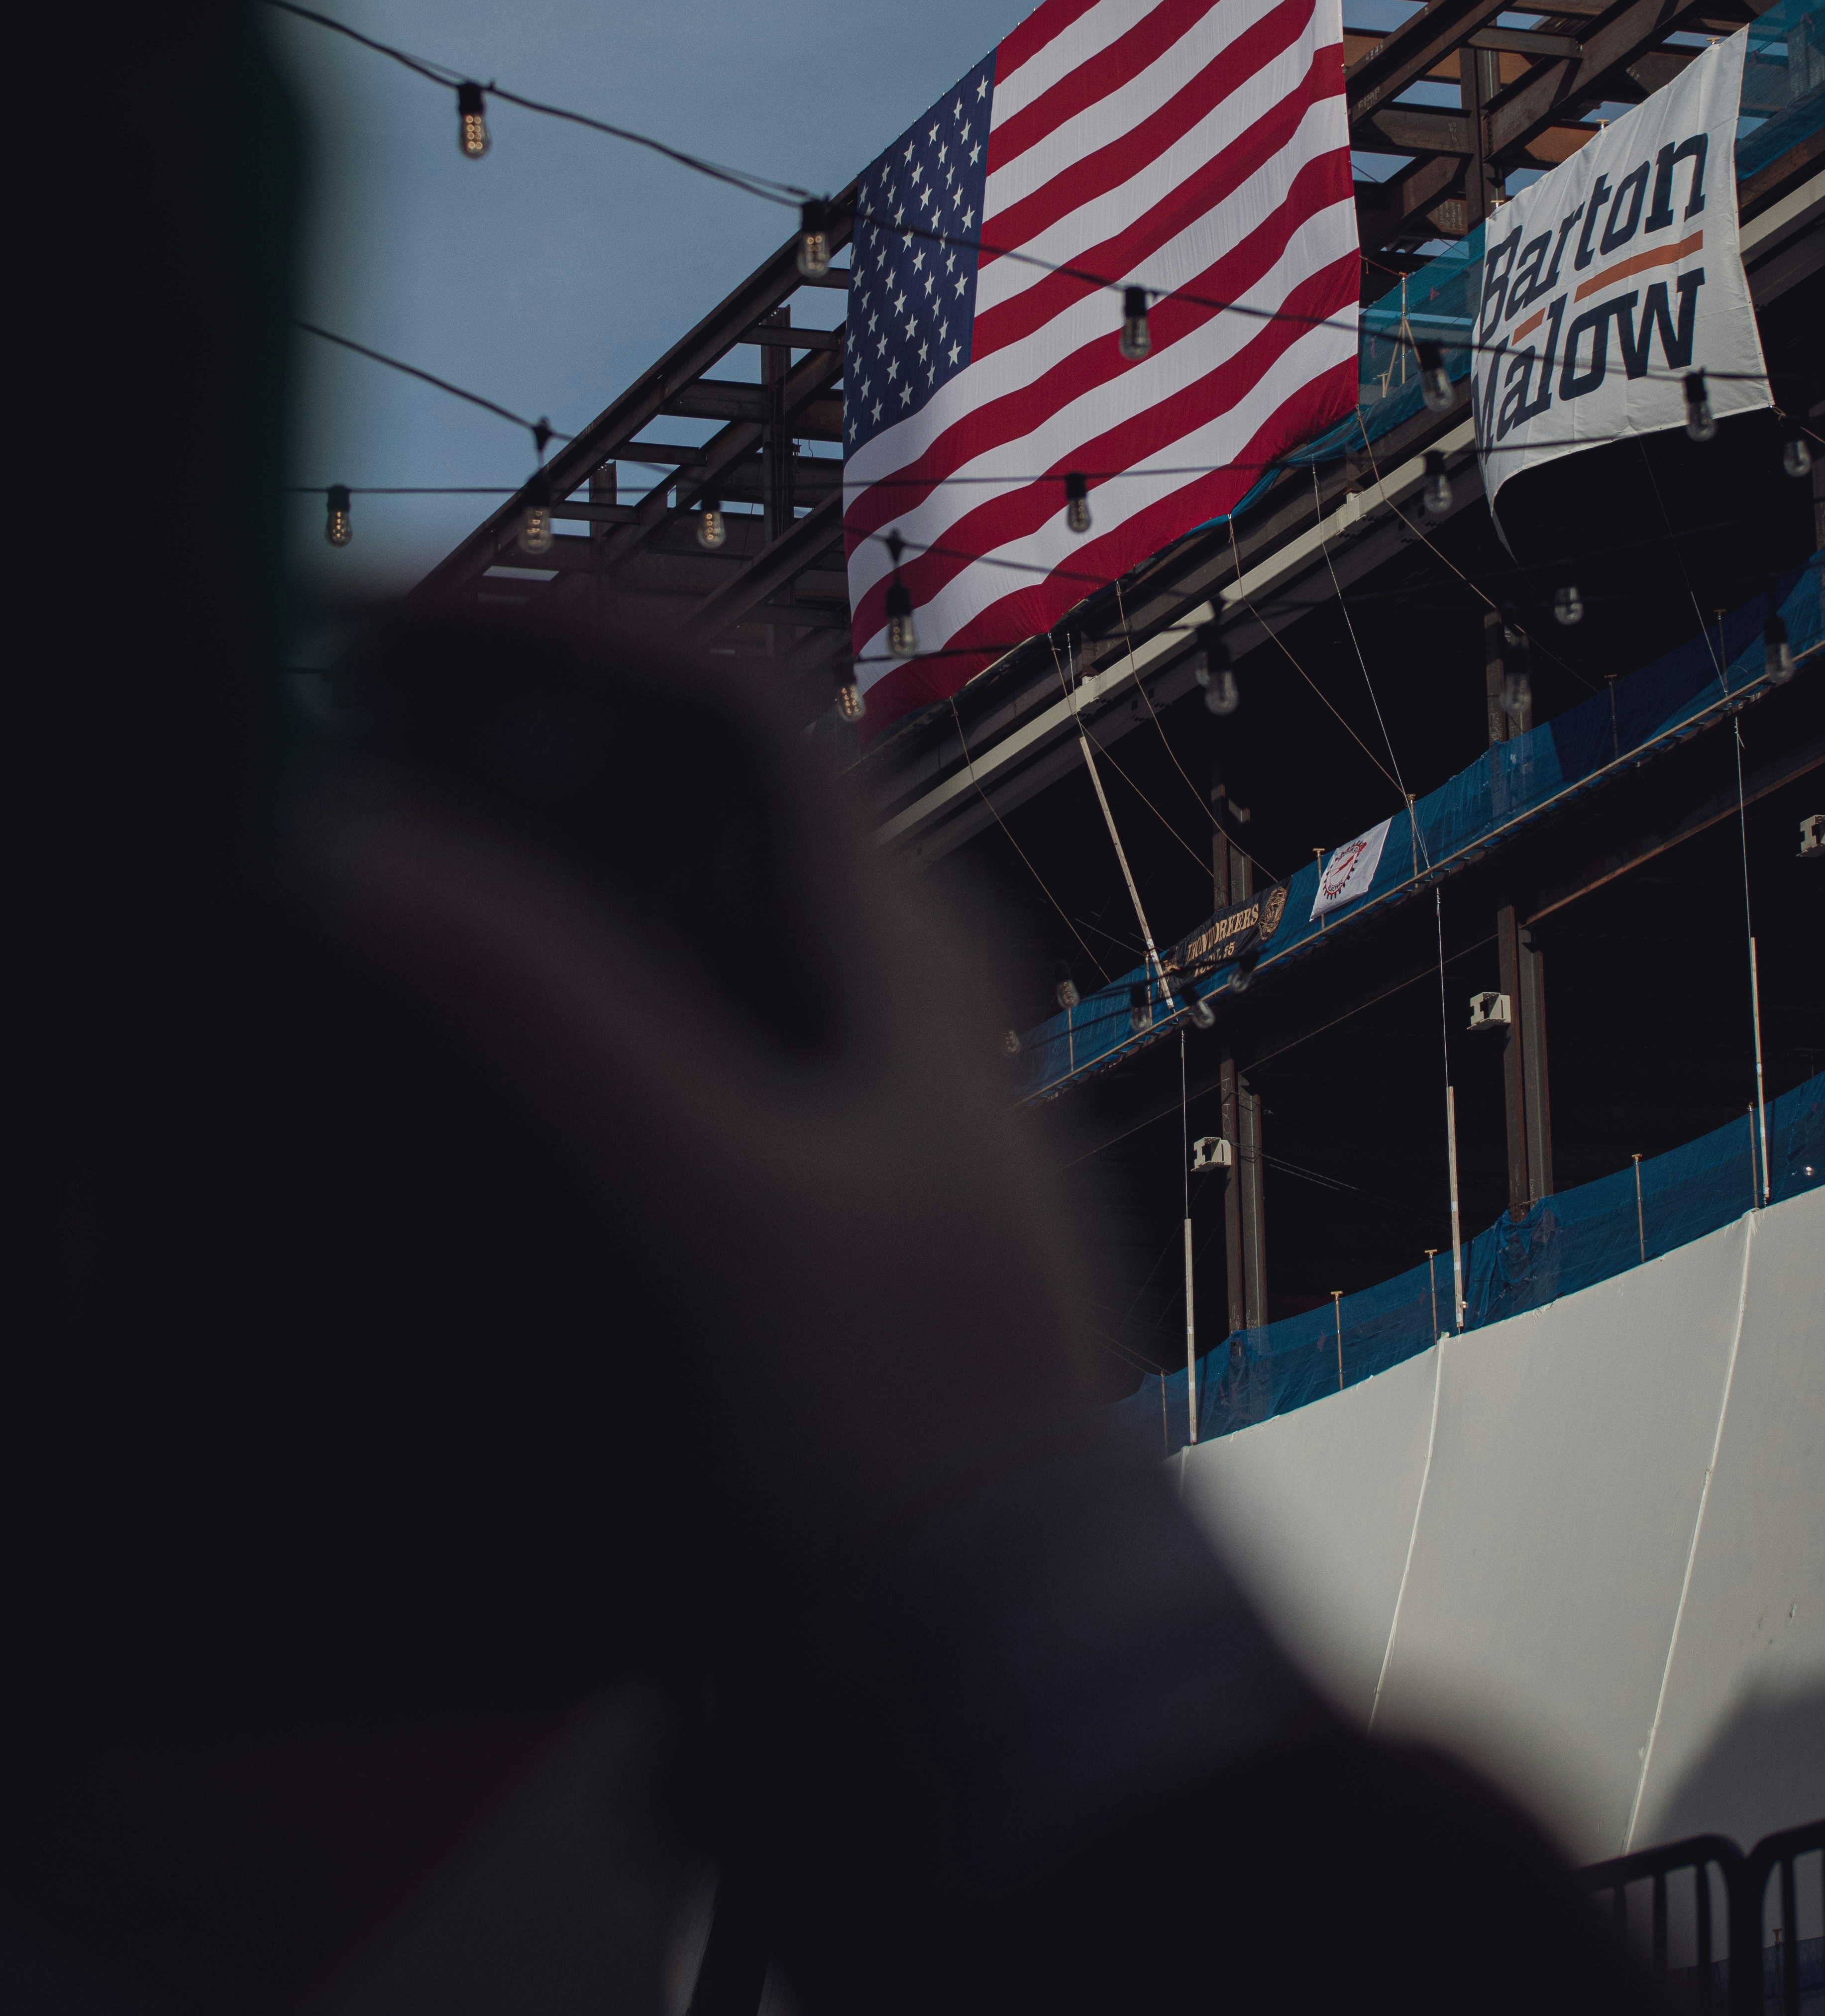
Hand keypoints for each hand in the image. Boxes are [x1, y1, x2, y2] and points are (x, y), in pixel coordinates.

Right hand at [300, 630, 1100, 1566]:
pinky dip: (548, 1024)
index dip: (586, 631)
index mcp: (903, 950)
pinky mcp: (785, 1210)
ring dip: (533, 886)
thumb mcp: (732, 1207)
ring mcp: (834, 1101)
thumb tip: (378, 848)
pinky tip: (459, 1076)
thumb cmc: (918, 1431)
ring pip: (669, 929)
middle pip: (694, 802)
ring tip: (376, 892)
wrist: (1003, 1655)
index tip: (421, 628)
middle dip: (531, 748)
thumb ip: (563, 1023)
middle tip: (362, 750)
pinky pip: (656, 1059)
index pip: (744, 707)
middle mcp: (879, 996)